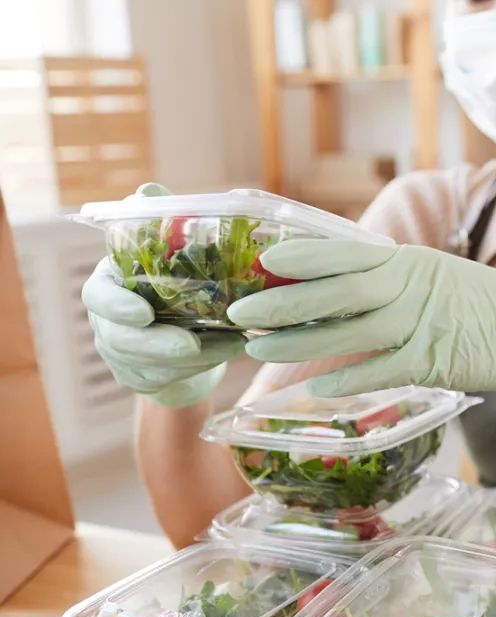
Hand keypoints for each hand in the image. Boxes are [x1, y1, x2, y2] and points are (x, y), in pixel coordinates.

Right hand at [81, 183, 244, 406]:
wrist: (184, 324)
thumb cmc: (174, 279)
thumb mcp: (170, 250)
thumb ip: (160, 223)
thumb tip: (150, 191)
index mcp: (111, 284)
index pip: (97, 296)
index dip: (116, 307)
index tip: (143, 313)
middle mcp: (109, 322)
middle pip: (121, 340)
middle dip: (158, 344)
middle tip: (192, 344)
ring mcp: (124, 355)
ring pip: (149, 365)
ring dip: (193, 357)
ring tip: (232, 343)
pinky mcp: (145, 379)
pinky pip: (170, 380)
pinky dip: (203, 368)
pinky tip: (232, 351)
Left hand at [227, 238, 495, 436]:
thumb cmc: (483, 306)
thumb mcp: (437, 277)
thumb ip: (392, 279)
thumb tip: (337, 284)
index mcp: (409, 261)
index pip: (346, 252)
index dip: (303, 256)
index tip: (263, 259)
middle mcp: (413, 286)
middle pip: (337, 290)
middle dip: (284, 300)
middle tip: (239, 309)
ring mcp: (425, 323)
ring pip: (351, 330)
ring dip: (302, 340)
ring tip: (260, 347)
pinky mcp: (438, 359)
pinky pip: (383, 369)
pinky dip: (349, 377)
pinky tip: (319, 386)